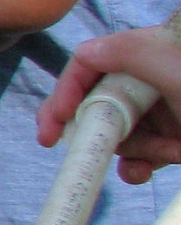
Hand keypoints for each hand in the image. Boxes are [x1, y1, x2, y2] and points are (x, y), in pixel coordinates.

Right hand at [39, 28, 180, 181]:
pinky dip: (135, 168)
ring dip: (133, 151)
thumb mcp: (175, 68)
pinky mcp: (168, 141)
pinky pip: (137, 157)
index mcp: (146, 54)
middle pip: (96, 102)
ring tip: (169, 152)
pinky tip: (143, 172)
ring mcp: (158, 113)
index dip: (66, 90)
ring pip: (117, 134)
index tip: (56, 119)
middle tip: (58, 143)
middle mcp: (147, 81)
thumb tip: (86, 52)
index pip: (89, 64)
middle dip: (91, 127)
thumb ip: (132, 53)